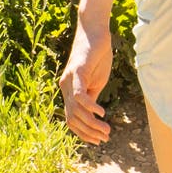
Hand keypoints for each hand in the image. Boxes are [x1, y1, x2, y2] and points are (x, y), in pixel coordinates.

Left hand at [58, 19, 115, 144]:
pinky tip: (101, 113)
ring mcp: (69, 79)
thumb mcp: (96, 82)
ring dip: (92, 124)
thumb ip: (92, 97)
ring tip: (106, 130)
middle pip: (72, 119)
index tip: (98, 140)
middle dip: (89, 133)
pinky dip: (90, 107)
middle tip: (105, 138)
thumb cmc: (97, 55)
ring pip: (76, 110)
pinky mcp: (76, 71)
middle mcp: (65, 86)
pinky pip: (79, 95)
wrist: (96, 32)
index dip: (83, 133)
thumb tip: (93, 116)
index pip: (71, 119)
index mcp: (69, 91)